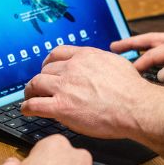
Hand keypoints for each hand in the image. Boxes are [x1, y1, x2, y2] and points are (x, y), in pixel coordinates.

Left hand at [22, 46, 160, 138]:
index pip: (58, 53)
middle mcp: (72, 68)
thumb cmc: (132, 90)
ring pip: (35, 84)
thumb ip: (102, 62)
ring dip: (30, 91)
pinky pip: (35, 104)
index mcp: (85, 56)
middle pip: (45, 70)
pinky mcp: (61, 107)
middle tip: (38, 87)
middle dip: (40, 79)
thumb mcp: (117, 63)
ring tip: (29, 98)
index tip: (47, 68)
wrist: (136, 107)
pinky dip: (27, 107)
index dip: (48, 62)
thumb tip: (100, 65)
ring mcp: (65, 87)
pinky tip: (27, 110)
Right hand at [111, 33, 163, 88]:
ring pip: (162, 46)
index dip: (141, 62)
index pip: (157, 52)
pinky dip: (158, 56)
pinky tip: (157, 64)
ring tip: (130, 53)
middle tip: (115, 47)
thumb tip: (162, 73)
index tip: (127, 71)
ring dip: (145, 48)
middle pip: (154, 40)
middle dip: (133, 44)